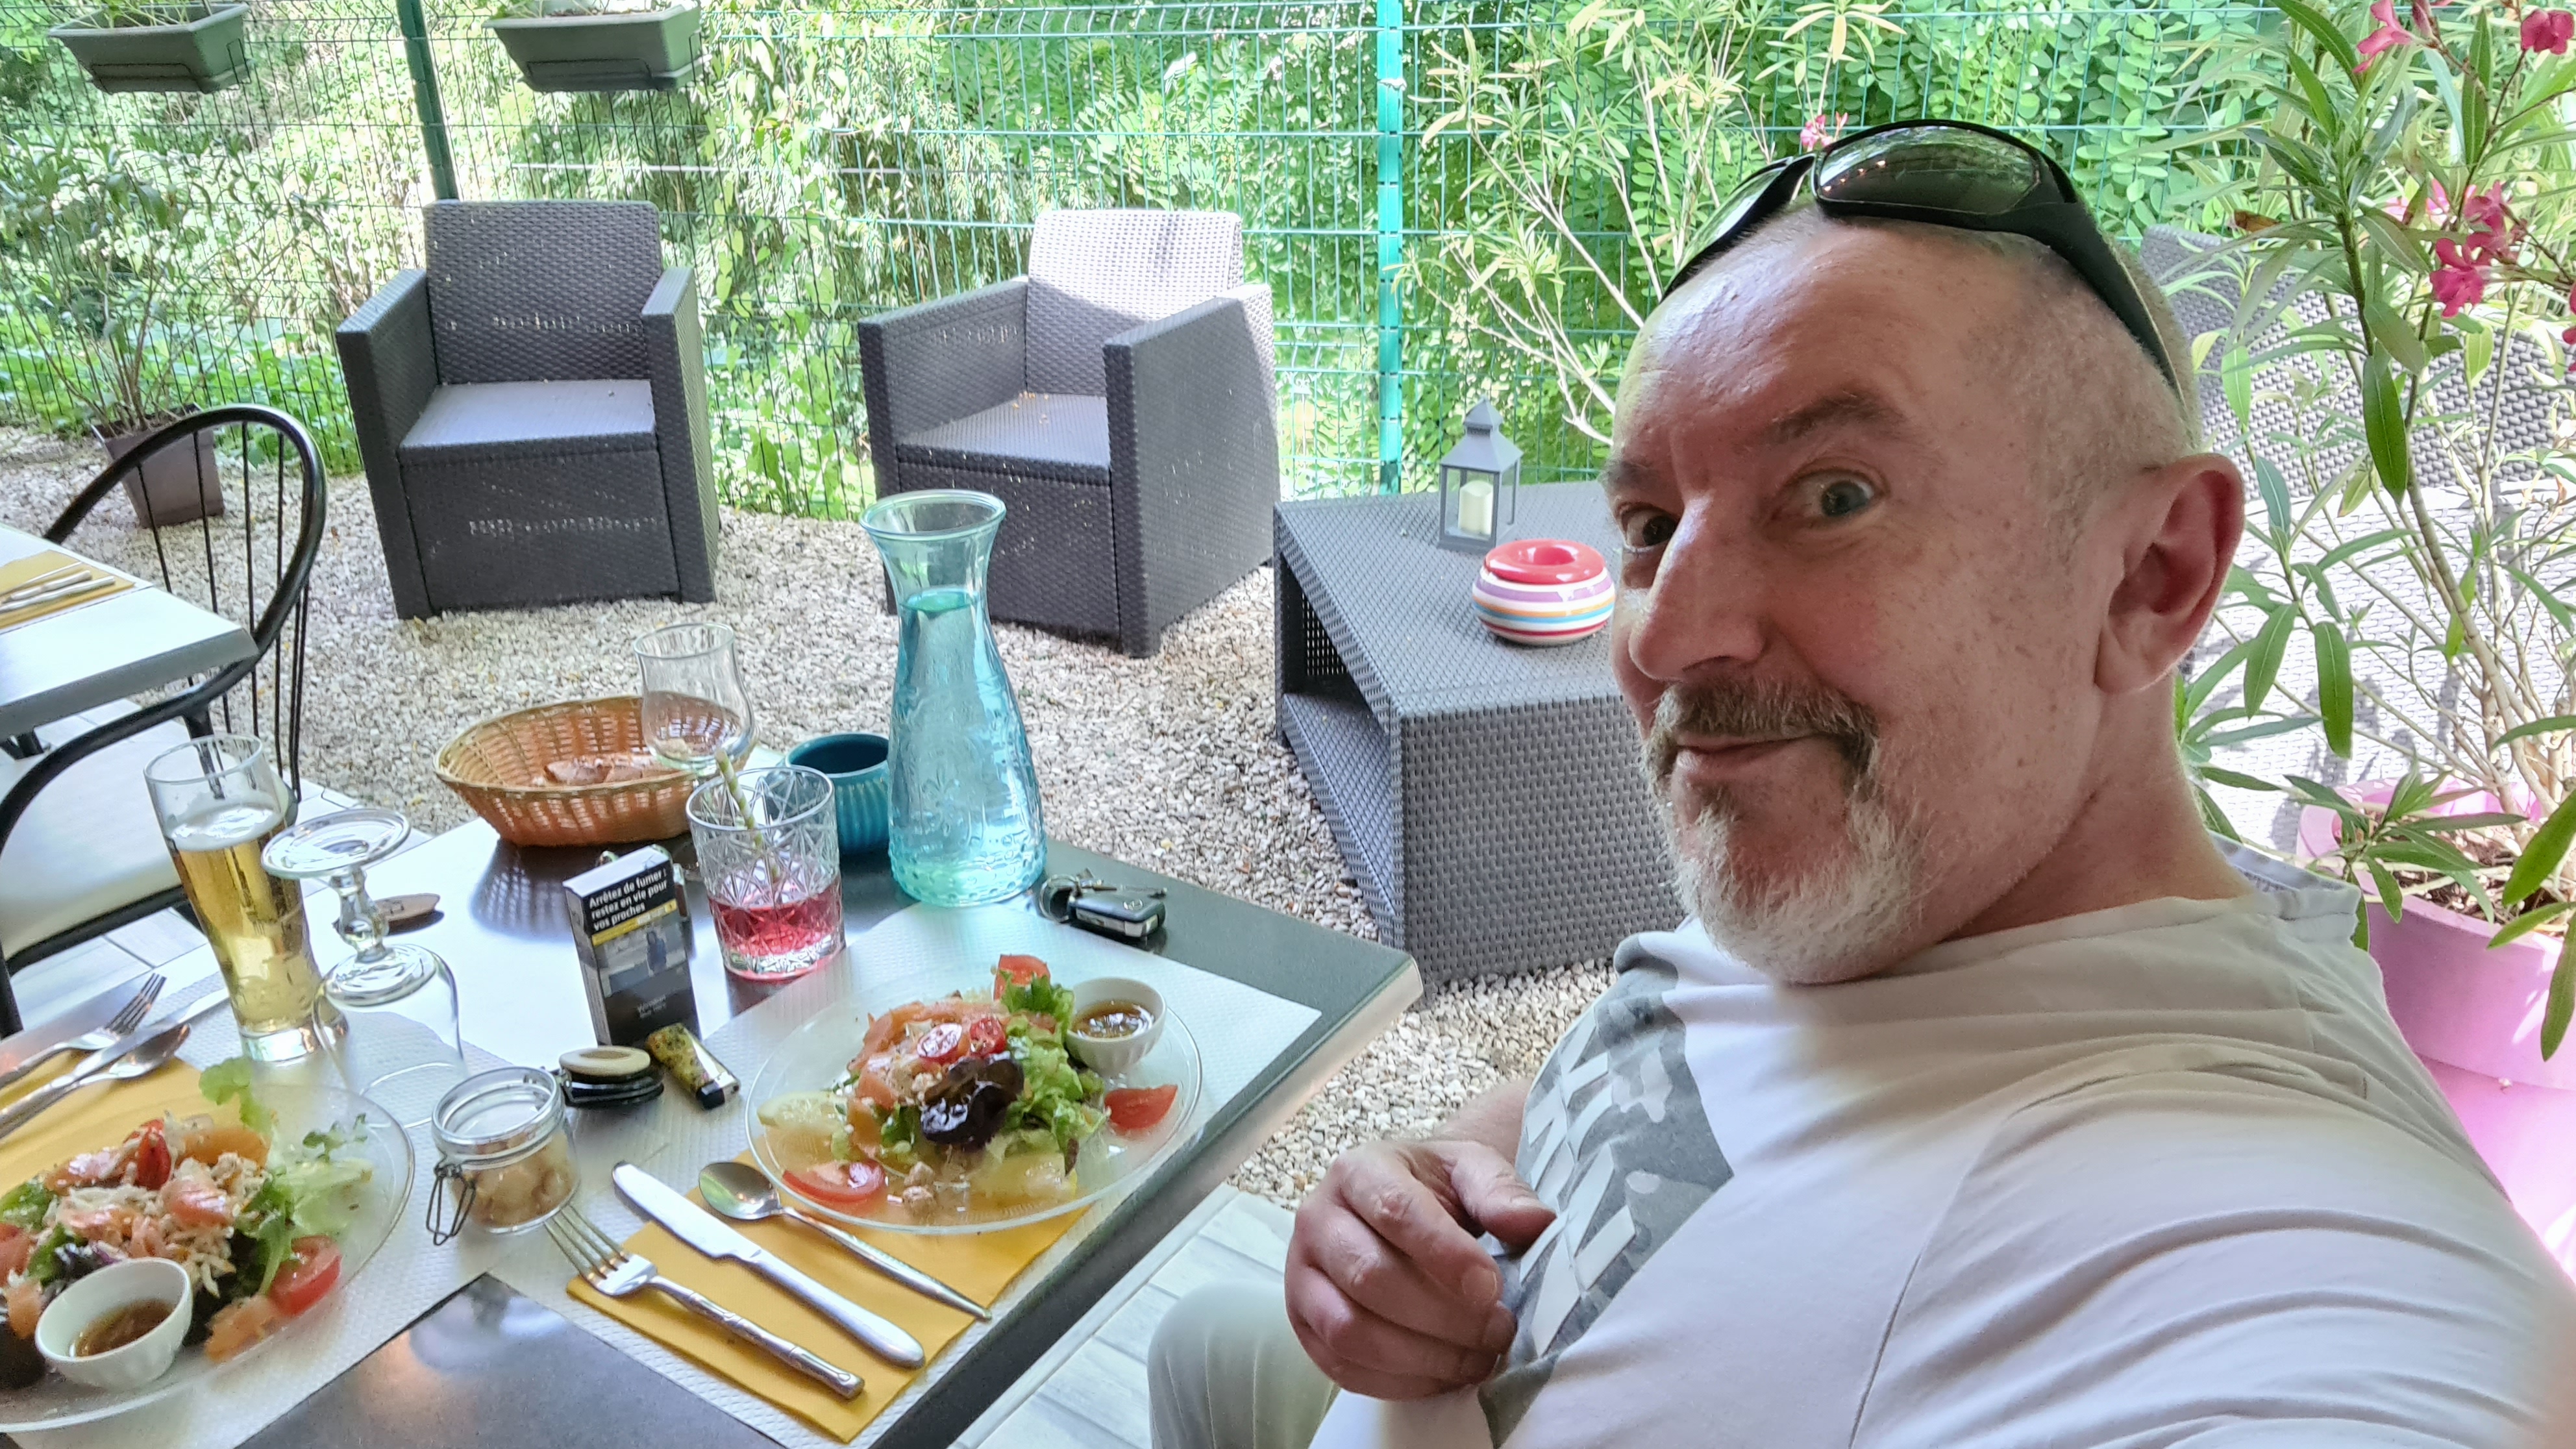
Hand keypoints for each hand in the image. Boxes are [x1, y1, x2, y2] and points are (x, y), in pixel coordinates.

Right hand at [1285, 1137, 1556, 1398]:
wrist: (1395, 1203)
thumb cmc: (1436, 1188)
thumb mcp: (1472, 1169)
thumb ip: (1501, 1191)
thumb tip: (1534, 1224)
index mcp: (1358, 1171)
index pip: (1395, 1212)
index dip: (1446, 1255)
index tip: (1493, 1288)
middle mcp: (1317, 1219)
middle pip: (1369, 1277)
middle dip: (1443, 1315)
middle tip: (1499, 1329)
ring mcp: (1301, 1275)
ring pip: (1350, 1330)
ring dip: (1423, 1355)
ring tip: (1478, 1357)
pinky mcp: (1304, 1323)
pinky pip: (1343, 1367)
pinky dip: (1400, 1381)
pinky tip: (1446, 1371)